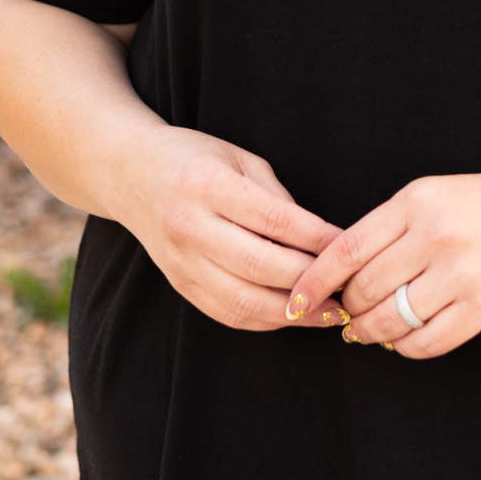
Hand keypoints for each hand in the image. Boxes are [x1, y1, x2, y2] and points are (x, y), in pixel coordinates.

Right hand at [114, 128, 347, 330]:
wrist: (130, 174)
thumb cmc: (195, 160)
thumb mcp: (239, 159)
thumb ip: (277, 198)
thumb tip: (322, 239)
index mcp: (207, 185)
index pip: (275, 220)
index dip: (318, 239)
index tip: (350, 247)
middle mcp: (190, 226)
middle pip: (261, 266)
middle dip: (312, 281)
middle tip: (349, 285)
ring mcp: (181, 261)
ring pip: (244, 301)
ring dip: (293, 314)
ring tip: (331, 312)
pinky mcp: (179, 284)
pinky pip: (227, 313)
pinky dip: (265, 321)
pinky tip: (294, 316)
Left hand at [283, 167, 480, 356]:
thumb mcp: (437, 197)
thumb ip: (391, 229)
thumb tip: (342, 277)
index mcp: (417, 201)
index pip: (346, 248)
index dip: (313, 281)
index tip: (295, 300)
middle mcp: (436, 235)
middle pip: (364, 289)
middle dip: (347, 310)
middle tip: (346, 316)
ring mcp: (461, 273)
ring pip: (391, 320)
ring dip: (372, 333)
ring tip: (370, 332)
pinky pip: (427, 342)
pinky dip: (407, 348)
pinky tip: (405, 341)